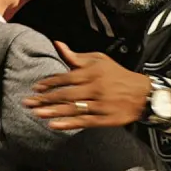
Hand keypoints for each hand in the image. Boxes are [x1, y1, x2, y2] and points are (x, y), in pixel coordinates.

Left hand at [23, 41, 150, 129]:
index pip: (66, 77)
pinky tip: (55, 125)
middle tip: (28, 102)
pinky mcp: (105, 119)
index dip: (50, 83)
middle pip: (66, 94)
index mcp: (92, 72)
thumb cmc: (117, 75)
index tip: (36, 88)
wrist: (142, 94)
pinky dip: (69, 124)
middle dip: (45, 99)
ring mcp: (100, 104)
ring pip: (73, 109)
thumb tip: (57, 44)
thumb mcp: (99, 60)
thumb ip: (76, 57)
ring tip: (37, 114)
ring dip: (53, 111)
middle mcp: (95, 88)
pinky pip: (84, 122)